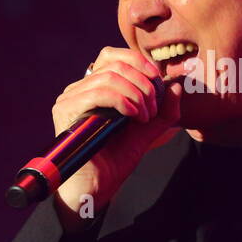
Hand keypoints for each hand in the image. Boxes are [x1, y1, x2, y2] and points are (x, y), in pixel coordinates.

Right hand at [50, 47, 182, 230]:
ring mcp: (70, 98)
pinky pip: (98, 93)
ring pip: (109, 77)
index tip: (158, 80)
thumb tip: (175, 86)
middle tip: (153, 108)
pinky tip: (133, 116)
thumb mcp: (147, 130)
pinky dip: (122, 100)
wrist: (99, 185)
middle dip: (143, 83)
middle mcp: (79, 88)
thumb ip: (163, 111)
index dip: (139, 62)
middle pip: (115, 64)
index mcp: (95, 87)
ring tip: (145, 116)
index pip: (113, 56)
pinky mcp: (66, 110)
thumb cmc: (117, 159)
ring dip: (136, 94)